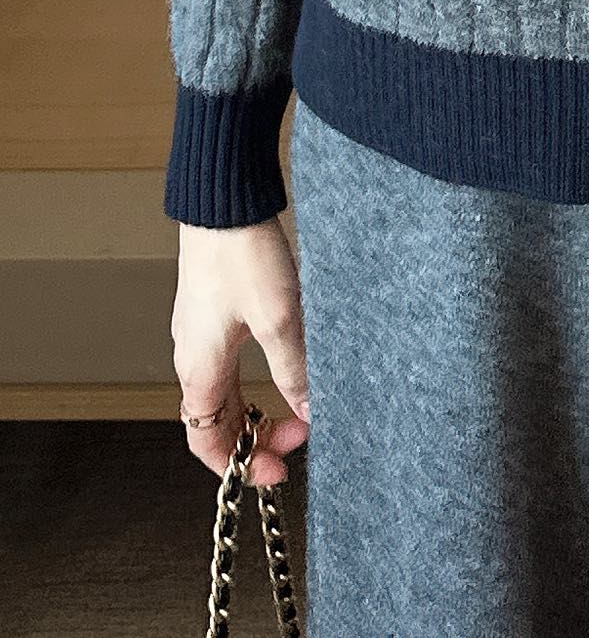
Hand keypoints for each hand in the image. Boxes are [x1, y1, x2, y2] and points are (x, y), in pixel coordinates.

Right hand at [171, 217, 309, 484]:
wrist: (223, 200)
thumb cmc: (241, 254)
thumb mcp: (279, 320)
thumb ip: (296, 370)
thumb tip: (312, 412)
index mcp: (199, 368)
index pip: (207, 442)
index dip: (240, 466)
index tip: (278, 473)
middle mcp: (192, 355)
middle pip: (218, 420)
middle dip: (257, 438)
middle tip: (302, 437)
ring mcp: (201, 332)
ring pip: (226, 391)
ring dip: (259, 408)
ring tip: (300, 407)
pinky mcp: (215, 309)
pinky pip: (230, 363)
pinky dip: (256, 379)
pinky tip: (286, 367)